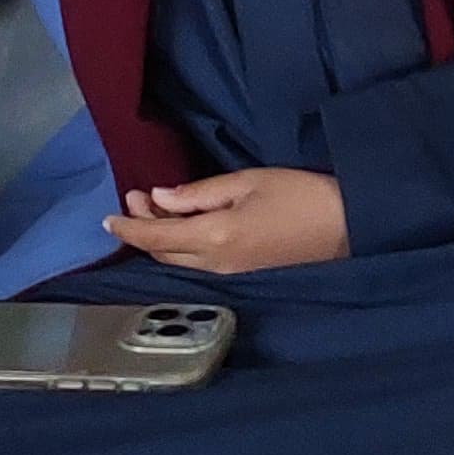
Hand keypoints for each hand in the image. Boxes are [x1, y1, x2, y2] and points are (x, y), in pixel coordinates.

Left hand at [107, 168, 348, 273]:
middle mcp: (216, 262)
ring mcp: (231, 272)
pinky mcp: (244, 272)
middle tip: (137, 197)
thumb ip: (200, 193)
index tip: (106, 216)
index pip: (156, 238)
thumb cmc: (301, 195)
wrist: (347, 225)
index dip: (128, 228)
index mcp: (215, 237)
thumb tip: (160, 197)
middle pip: (164, 253)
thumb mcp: (248, 182)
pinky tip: (185, 225)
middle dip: (143, 228)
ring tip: (157, 207)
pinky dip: (182, 245)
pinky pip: (199, 262)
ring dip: (162, 238)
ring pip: (180, 260)